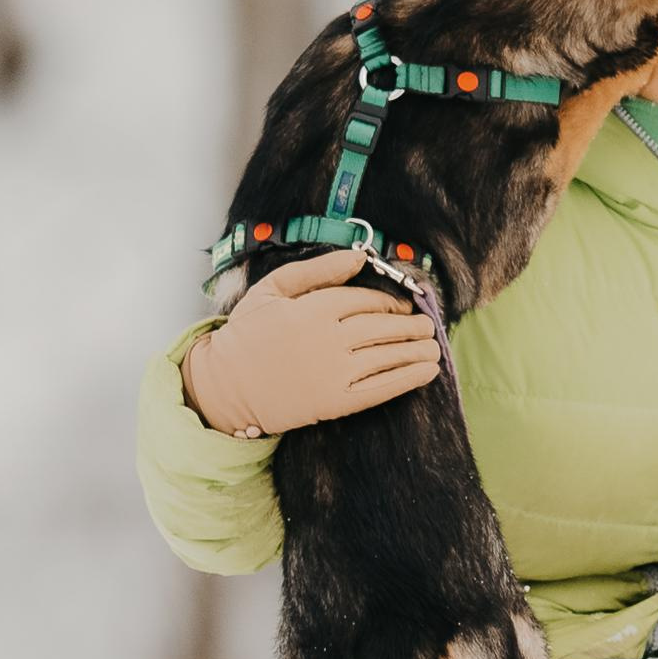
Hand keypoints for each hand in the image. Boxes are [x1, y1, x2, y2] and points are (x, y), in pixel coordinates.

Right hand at [180, 246, 440, 437]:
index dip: (391, 303)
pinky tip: (427, 372)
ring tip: (433, 347)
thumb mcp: (273, 288)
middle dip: (411, 326)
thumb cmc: (247, 333)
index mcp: (315, 307)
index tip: (405, 307)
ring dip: (417, 350)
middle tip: (428, 326)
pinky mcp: (335, 402)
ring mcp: (333, 371)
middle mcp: (329, 337)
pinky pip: (381, 388)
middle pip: (383, 327)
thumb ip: (317, 270)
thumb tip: (358, 257)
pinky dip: (409, 379)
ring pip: (388, 356)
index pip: (366, 301)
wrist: (224, 385)